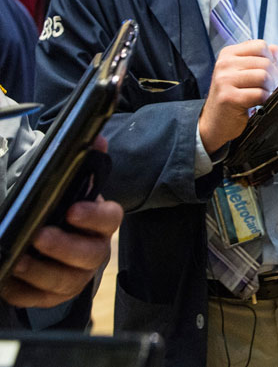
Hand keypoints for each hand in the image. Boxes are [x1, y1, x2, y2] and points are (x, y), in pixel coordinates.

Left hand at [0, 138, 122, 308]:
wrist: (60, 242)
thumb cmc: (65, 210)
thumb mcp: (73, 186)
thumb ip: (85, 162)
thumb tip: (96, 137)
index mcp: (102, 222)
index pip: (110, 218)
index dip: (94, 216)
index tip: (73, 210)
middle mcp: (95, 251)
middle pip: (91, 255)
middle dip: (65, 248)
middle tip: (40, 236)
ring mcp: (77, 276)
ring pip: (66, 281)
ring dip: (41, 272)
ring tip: (18, 260)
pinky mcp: (55, 295)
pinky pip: (41, 299)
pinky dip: (23, 292)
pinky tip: (8, 279)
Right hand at [199, 40, 277, 153]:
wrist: (214, 123)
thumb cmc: (232, 98)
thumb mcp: (243, 74)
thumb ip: (259, 59)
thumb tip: (276, 49)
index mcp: (228, 54)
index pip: (260, 46)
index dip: (271, 60)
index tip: (270, 73)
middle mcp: (224, 64)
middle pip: (265, 62)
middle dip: (275, 77)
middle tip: (271, 89)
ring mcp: (224, 80)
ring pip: (264, 77)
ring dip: (270, 89)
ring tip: (264, 96)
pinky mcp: (228, 97)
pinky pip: (259, 94)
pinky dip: (264, 100)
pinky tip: (258, 104)